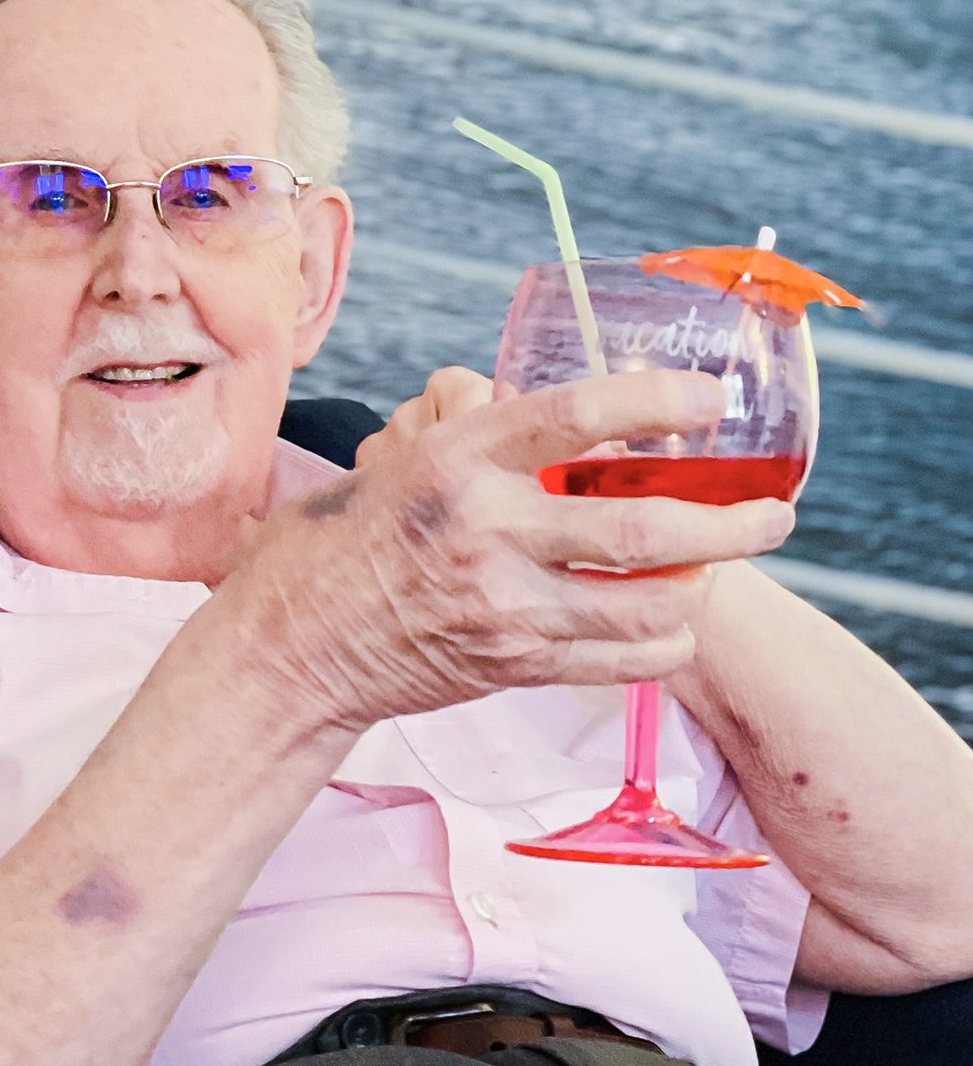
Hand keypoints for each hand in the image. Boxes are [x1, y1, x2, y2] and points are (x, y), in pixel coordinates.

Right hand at [222, 370, 795, 736]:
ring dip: (704, 587)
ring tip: (725, 567)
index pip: (579, 415)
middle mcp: (487, 529)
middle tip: (776, 514)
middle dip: (730, 523)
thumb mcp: (398, 458)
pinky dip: (662, 644)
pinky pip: (616, 661)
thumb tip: (553, 415)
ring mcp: (501, 605)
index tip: (712, 401)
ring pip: (643, 604)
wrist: (289, 643)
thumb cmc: (340, 539)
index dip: (659, 404)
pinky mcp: (509, 664)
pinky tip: (673, 625)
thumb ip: (478, 434)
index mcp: (460, 458)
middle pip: (641, 529)